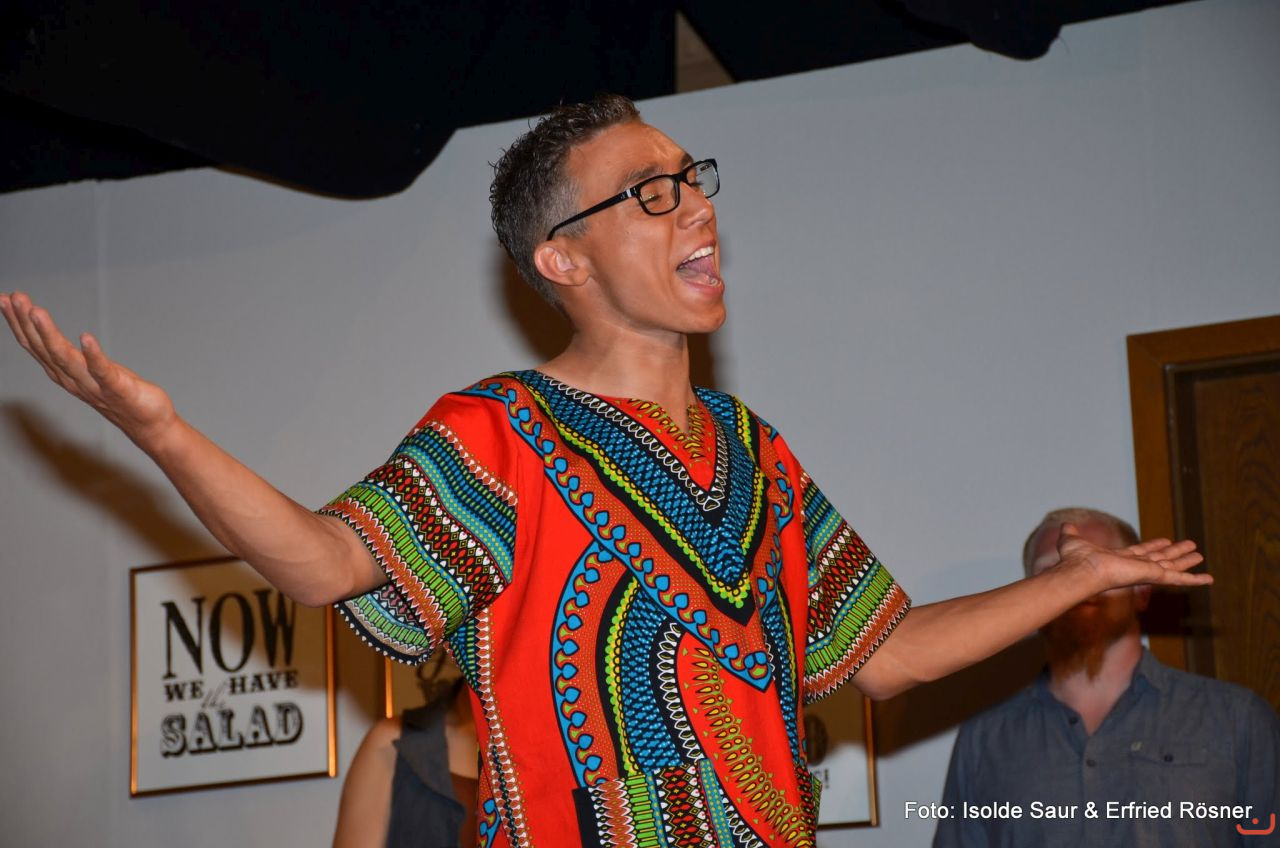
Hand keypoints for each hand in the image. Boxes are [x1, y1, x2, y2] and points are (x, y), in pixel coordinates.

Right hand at [1, 291, 177, 446]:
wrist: (148, 426)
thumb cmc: (119, 393)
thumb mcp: (87, 369)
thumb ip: (68, 353)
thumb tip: (51, 333)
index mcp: (64, 372)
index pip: (34, 345)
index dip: (17, 322)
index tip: (3, 298)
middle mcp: (72, 379)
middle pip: (43, 349)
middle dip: (26, 322)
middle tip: (14, 298)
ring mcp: (93, 386)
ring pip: (65, 358)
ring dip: (49, 334)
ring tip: (37, 311)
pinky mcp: (118, 390)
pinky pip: (102, 371)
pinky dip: (93, 354)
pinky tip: (86, 337)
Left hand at [1056, 522, 1209, 591]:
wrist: (1081, 569)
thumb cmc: (1075, 559)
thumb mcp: (1071, 540)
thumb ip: (1070, 533)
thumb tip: (1065, 526)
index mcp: (1120, 559)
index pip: (1141, 553)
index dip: (1154, 547)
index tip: (1166, 541)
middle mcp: (1135, 567)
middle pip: (1160, 559)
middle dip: (1175, 553)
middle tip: (1192, 547)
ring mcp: (1145, 572)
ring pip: (1172, 566)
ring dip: (1186, 561)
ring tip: (1201, 555)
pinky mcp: (1153, 576)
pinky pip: (1178, 578)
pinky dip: (1194, 579)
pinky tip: (1209, 579)